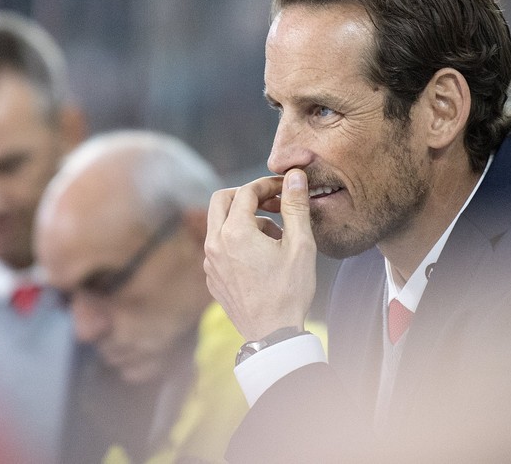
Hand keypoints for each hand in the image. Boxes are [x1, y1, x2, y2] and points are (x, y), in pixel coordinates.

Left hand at [204, 169, 316, 340]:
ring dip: (243, 219)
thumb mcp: (300, 245)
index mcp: (235, 232)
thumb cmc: (289, 290)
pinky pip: (218, 246)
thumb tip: (294, 175)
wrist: (273, 334)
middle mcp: (214, 244)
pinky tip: (260, 257)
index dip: (267, 185)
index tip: (284, 188)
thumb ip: (295, 205)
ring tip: (274, 237)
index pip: (245, 192)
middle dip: (246, 195)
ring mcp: (209, 262)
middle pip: (221, 200)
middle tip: (270, 202)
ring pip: (219, 224)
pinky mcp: (211, 277)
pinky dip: (236, 240)